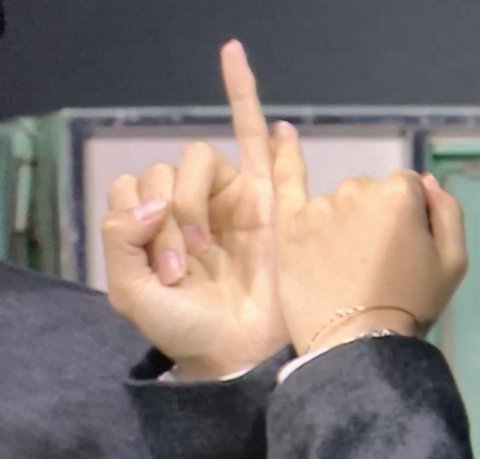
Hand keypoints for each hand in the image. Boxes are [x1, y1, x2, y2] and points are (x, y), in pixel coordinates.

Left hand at [102, 40, 288, 378]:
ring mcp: (227, 199)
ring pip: (202, 157)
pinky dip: (249, 106)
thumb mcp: (130, 293)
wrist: (237, 350)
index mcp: (153, 225)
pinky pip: (261, 149)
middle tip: (183, 267)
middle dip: (167, 216)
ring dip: (194, 196)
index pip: (129, 186)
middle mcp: (187, 205)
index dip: (134, 218)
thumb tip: (152, 196)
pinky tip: (243, 75)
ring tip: (207, 245)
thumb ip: (119, 239)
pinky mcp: (266, 202)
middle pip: (164, 168)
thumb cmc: (186, 327)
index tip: (153, 267)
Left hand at [272, 121, 467, 354]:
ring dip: (339, 221)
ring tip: (338, 264)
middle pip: (367, 193)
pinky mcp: (290, 223)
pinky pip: (286, 179)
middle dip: (370, 219)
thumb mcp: (452, 263)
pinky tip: (281, 131)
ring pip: (335, 200)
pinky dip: (283, 154)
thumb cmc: (408, 305)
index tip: (394, 251)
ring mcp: (319, 204)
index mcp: (398, 193)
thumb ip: (446, 211)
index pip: (402, 190)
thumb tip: (426, 180)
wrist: (355, 342)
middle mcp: (356, 188)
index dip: (402, 222)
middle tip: (365, 262)